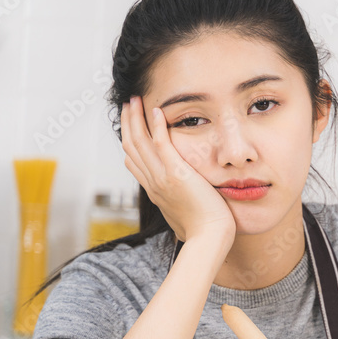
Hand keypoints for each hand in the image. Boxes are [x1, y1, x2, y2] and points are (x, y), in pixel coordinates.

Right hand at [121, 96, 235, 244]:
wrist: (209, 238)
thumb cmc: (204, 231)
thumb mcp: (185, 216)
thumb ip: (181, 204)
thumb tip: (184, 204)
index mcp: (154, 192)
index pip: (134, 162)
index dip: (129, 141)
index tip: (131, 126)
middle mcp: (152, 183)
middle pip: (131, 147)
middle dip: (127, 123)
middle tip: (128, 105)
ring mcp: (161, 178)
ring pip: (139, 142)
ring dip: (136, 118)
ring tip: (135, 100)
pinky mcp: (176, 173)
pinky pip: (161, 143)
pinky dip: (156, 125)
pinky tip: (156, 110)